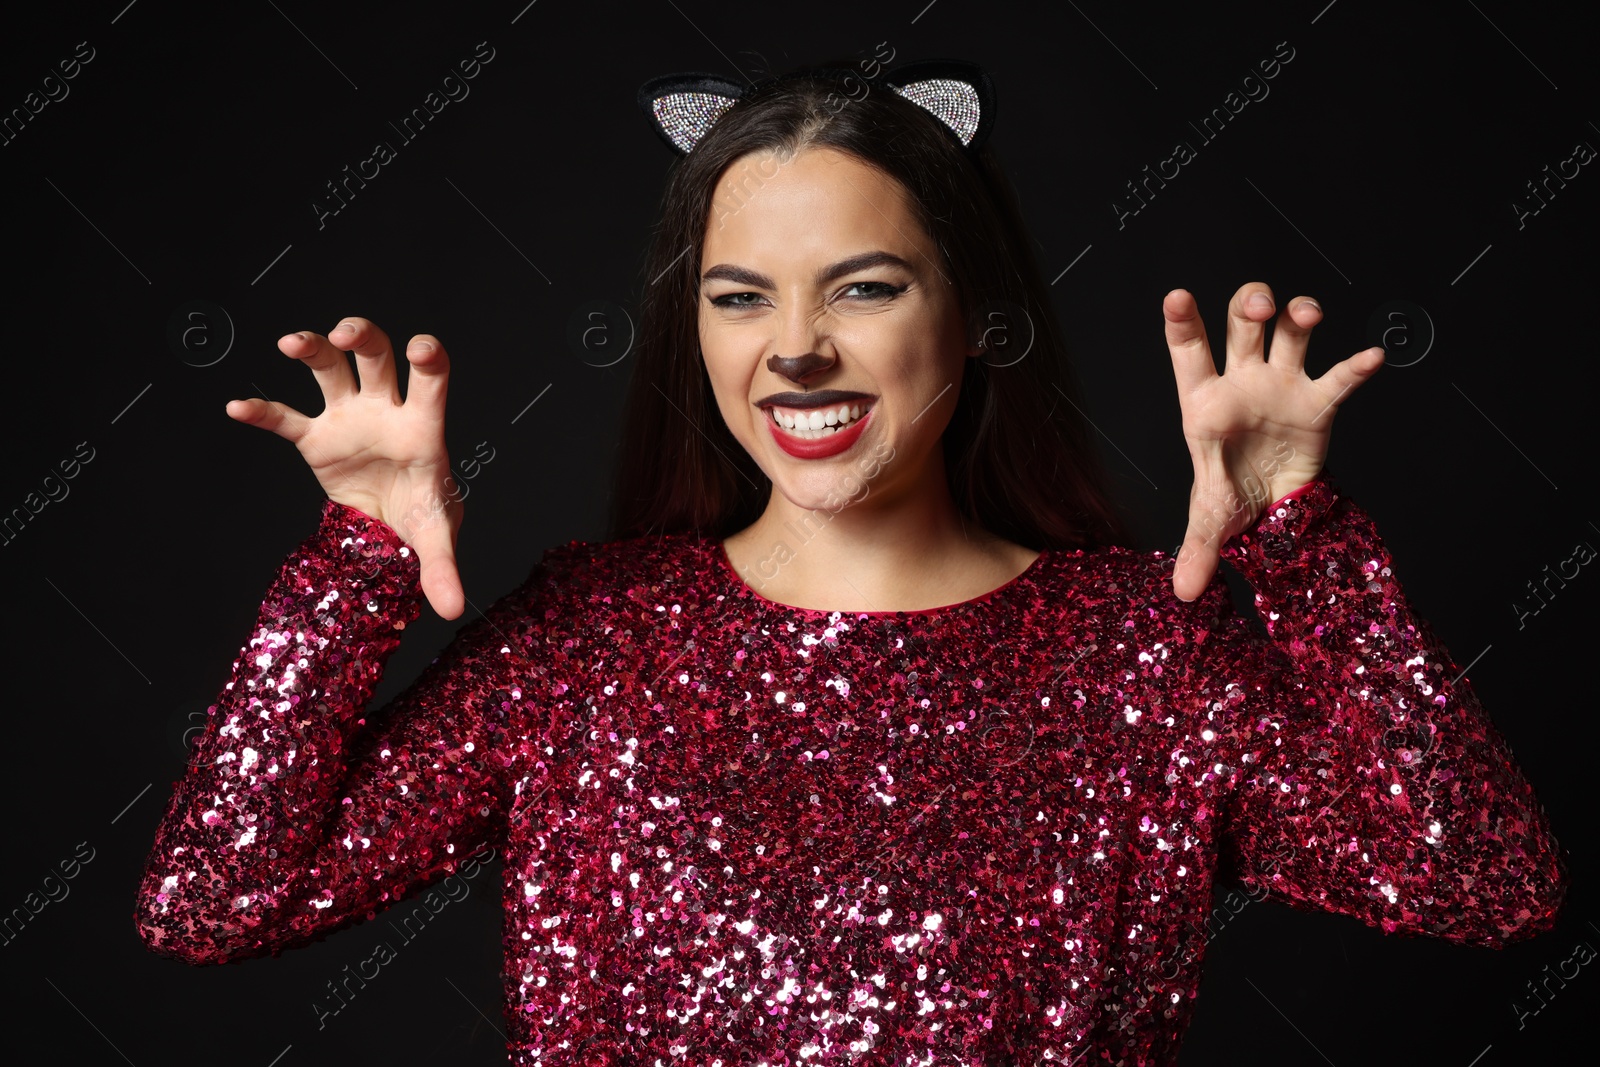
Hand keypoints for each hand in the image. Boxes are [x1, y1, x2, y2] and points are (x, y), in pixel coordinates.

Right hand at [225, 317, 465, 619]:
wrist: (388, 527)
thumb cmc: (422, 516)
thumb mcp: (435, 540)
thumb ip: (443, 569)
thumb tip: (451, 611)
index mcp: (422, 426)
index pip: (431, 380)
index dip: (428, 357)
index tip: (420, 349)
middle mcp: (384, 410)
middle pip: (374, 356)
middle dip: (362, 337)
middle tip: (345, 334)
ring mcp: (348, 419)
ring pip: (329, 368)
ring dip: (313, 349)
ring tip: (292, 343)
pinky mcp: (316, 440)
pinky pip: (286, 420)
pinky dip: (262, 412)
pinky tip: (238, 408)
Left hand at [1165, 283, 1382, 601]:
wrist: (1272, 506)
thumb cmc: (1232, 496)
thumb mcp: (1212, 521)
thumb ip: (1198, 549)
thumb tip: (1183, 593)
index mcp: (1205, 402)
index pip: (1189, 354)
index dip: (1182, 324)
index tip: (1175, 296)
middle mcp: (1243, 382)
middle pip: (1244, 326)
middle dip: (1251, 306)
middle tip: (1260, 308)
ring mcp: (1282, 387)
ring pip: (1290, 334)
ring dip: (1299, 316)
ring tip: (1304, 315)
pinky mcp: (1318, 403)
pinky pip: (1338, 378)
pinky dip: (1355, 367)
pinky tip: (1370, 358)